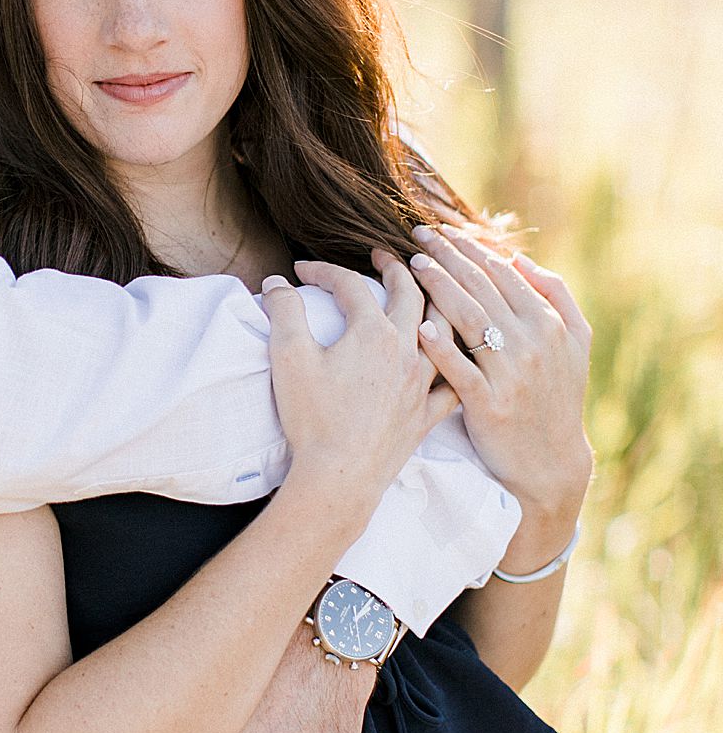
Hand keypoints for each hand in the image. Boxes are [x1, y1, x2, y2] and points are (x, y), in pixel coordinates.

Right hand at [262, 258, 457, 527]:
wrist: (339, 477)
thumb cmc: (312, 418)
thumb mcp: (288, 357)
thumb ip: (283, 312)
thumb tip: (276, 282)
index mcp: (372, 332)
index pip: (351, 284)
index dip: (324, 270)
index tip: (302, 269)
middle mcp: (405, 350)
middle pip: (409, 294)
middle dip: (395, 268)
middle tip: (382, 255)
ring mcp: (421, 383)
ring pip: (442, 330)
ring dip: (434, 302)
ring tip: (426, 290)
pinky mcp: (427, 415)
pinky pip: (453, 382)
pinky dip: (455, 362)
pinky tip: (455, 357)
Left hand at [401, 227, 592, 529]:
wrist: (551, 463)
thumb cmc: (557, 398)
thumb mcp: (576, 344)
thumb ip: (556, 296)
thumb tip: (519, 259)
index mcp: (548, 325)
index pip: (503, 274)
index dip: (470, 248)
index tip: (442, 230)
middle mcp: (532, 344)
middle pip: (482, 289)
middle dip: (448, 256)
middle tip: (418, 234)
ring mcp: (511, 375)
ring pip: (470, 320)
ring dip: (440, 288)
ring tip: (414, 265)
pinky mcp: (490, 406)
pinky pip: (461, 370)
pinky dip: (442, 347)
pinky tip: (420, 326)